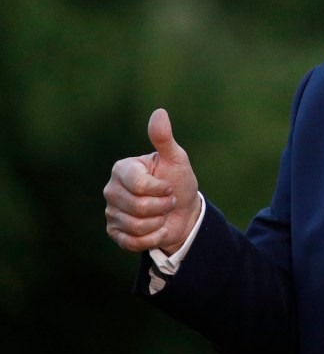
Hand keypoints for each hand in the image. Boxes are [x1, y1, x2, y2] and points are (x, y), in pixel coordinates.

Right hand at [104, 109, 201, 254]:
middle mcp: (111, 190)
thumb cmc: (178, 181)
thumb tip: (159, 112)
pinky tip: (158, 229)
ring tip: (162, 214)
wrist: (183, 212)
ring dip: (159, 222)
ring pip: (137, 226)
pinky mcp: (115, 232)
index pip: (139, 185)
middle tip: (169, 201)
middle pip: (138, 207)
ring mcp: (111, 212)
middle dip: (163, 207)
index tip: (169, 185)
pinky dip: (153, 238)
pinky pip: (133, 242)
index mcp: (122, 169)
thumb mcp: (176, 159)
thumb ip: (164, 138)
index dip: (161, 189)